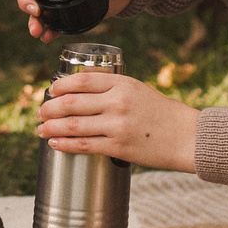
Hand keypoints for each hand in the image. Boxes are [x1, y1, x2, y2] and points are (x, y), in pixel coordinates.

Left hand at [36, 72, 198, 172]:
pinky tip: (54, 144)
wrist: (187, 137)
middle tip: (40, 112)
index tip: (51, 90)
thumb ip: (113, 90)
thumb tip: (80, 94)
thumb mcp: (139, 90)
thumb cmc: (162, 114)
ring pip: (73, 125)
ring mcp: (117, 125)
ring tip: (41, 129)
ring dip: (52, 128)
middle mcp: (118, 102)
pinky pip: (84, 145)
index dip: (61, 85)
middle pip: (72, 103)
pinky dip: (65, 144)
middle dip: (50, 108)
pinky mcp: (118, 147)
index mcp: (123, 83)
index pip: (82, 80)